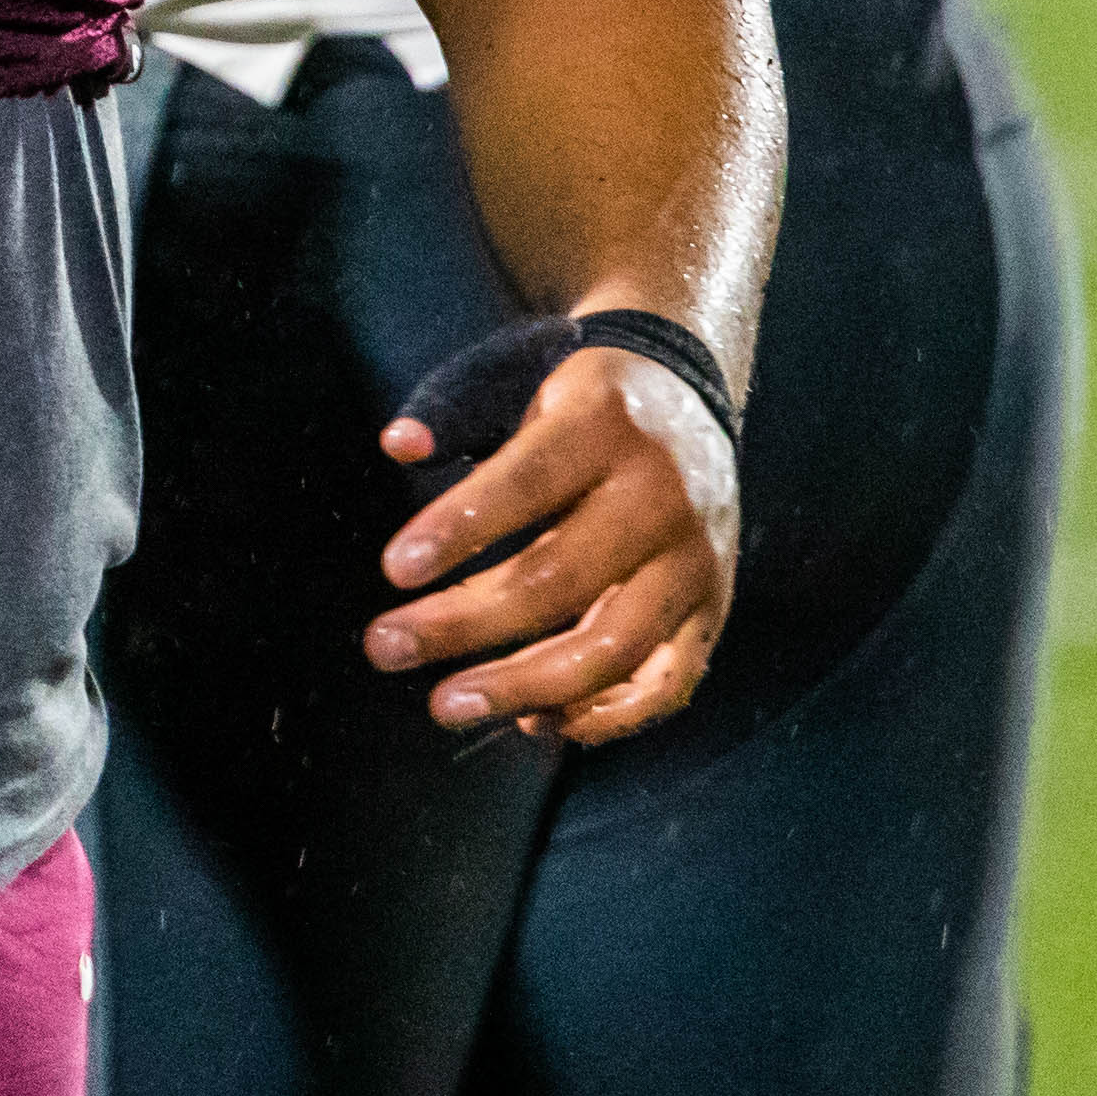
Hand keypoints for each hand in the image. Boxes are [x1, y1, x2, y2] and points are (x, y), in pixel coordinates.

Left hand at [373, 312, 744, 744]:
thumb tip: (397, 445)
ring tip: (446, 703)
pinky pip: (667, 686)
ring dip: (523, 687)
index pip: (527, 483)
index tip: (394, 570)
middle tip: (384, 646)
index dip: (460, 528)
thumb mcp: (524, 374)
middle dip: (465, 623)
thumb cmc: (586, 400)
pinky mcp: (711, 609)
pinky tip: (532, 721)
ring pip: (613, 647)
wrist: (693, 398)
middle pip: (560, 578)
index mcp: (606, 425)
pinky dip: (602, 718)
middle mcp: (661, 496)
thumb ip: (458, 408)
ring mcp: (693, 561)